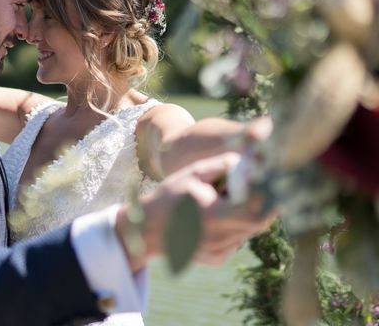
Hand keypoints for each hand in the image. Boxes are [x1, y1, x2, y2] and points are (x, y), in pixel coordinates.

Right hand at [116, 152, 273, 271]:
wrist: (147, 229)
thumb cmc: (169, 197)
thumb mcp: (191, 174)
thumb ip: (220, 165)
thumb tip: (246, 159)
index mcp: (213, 215)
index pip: (255, 212)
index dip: (268, 200)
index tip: (271, 185)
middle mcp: (219, 238)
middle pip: (256, 223)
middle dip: (260, 206)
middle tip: (256, 189)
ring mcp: (219, 251)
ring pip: (247, 231)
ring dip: (245, 215)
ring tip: (224, 202)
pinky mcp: (218, 258)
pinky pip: (236, 240)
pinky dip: (234, 227)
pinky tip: (214, 218)